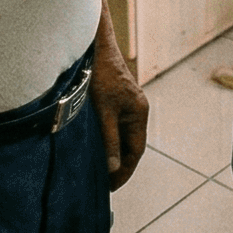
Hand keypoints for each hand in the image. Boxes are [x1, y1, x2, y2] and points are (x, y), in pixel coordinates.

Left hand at [90, 22, 148, 189]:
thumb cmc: (99, 76)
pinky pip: (113, 125)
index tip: (110, 186)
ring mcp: (126, 104)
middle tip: (102, 183)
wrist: (93, 46)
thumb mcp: (103, 112)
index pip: (135, 151)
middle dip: (118, 164)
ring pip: (121, 135)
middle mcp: (136, 110)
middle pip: (130, 144)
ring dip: (111, 152)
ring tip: (97, 169)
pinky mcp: (114, 99)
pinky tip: (93, 145)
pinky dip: (106, 139)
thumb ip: (109, 140)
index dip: (124, 170)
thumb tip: (113, 168)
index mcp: (139, 114)